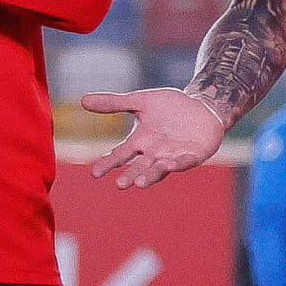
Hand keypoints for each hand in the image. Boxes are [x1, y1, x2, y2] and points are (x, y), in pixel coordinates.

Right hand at [81, 84, 234, 186]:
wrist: (202, 105)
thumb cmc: (170, 106)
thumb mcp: (140, 101)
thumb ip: (114, 103)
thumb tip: (82, 100)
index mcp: (140, 142)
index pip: (120, 154)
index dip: (108, 163)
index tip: (95, 173)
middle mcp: (154, 153)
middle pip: (138, 167)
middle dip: (130, 175)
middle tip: (120, 184)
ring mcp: (173, 156)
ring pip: (158, 169)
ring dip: (149, 176)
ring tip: (139, 183)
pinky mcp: (192, 156)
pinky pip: (183, 162)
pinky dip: (176, 165)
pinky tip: (168, 165)